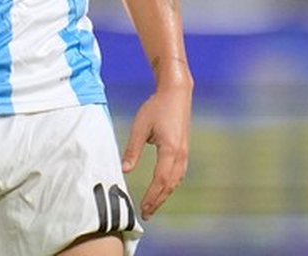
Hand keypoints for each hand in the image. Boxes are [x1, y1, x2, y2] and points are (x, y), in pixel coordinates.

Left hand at [121, 83, 190, 218]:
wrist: (177, 93)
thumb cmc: (156, 107)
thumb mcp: (140, 127)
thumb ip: (132, 149)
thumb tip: (123, 169)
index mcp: (170, 150)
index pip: (159, 181)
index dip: (151, 197)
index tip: (142, 208)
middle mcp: (180, 154)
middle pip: (169, 185)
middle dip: (157, 200)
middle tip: (146, 214)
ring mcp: (184, 153)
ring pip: (175, 181)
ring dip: (164, 194)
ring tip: (153, 205)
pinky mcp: (183, 149)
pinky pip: (178, 173)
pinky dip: (170, 184)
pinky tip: (163, 188)